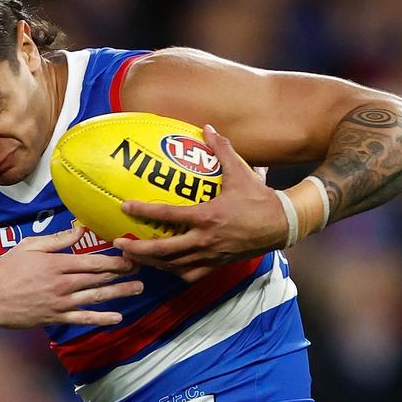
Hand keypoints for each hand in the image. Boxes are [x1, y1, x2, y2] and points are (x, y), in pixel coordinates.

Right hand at [0, 225, 143, 327]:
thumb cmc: (7, 270)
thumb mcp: (29, 247)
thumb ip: (56, 240)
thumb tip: (79, 229)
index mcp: (58, 264)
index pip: (93, 261)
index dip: (114, 259)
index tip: (130, 254)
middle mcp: (63, 284)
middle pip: (99, 278)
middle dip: (122, 273)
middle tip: (140, 269)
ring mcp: (61, 303)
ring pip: (96, 297)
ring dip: (119, 293)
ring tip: (137, 289)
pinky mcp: (56, 318)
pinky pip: (83, 318)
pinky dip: (101, 319)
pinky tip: (117, 317)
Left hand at [112, 125, 285, 280]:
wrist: (283, 224)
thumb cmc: (260, 198)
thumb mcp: (241, 172)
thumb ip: (222, 149)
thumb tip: (208, 127)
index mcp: (207, 216)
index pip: (167, 215)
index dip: (143, 211)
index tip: (124, 207)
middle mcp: (205, 239)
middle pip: (164, 251)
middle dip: (138, 250)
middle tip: (119, 245)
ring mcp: (210, 255)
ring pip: (174, 265)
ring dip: (151, 263)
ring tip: (133, 258)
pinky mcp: (217, 264)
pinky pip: (190, 274)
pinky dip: (174, 272)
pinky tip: (163, 266)